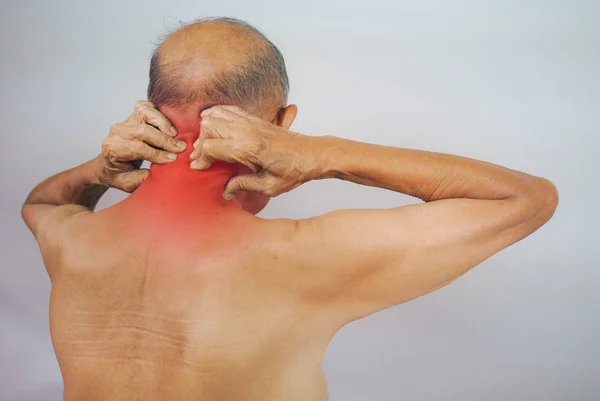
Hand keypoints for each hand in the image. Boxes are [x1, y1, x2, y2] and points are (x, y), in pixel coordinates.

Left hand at [97, 101, 186, 191]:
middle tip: (180, 147)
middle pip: (143, 130)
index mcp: (114, 149)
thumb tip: (161, 170)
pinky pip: (145, 107)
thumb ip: (142, 178)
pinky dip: (158, 112)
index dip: (157, 153)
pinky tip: (167, 124)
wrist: (108, 165)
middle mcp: (117, 132)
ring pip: (144, 113)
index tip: (173, 159)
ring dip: (162, 122)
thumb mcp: (128, 183)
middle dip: (164, 140)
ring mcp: (125, 122)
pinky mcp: (133, 116)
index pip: (138, 148)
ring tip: (175, 134)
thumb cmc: (119, 174)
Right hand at [190, 105, 316, 198]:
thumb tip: (226, 190)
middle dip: (200, 142)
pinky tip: (215, 125)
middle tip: (202, 158)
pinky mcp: (256, 119)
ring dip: (206, 128)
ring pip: (216, 114)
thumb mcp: (269, 186)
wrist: (313, 154)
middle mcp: (247, 131)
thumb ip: (244, 186)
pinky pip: (229, 109)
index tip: (199, 168)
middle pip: (209, 126)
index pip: (211, 146)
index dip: (201, 158)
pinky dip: (217, 115)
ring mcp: (251, 122)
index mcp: (248, 148)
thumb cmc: (294, 170)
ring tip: (206, 143)